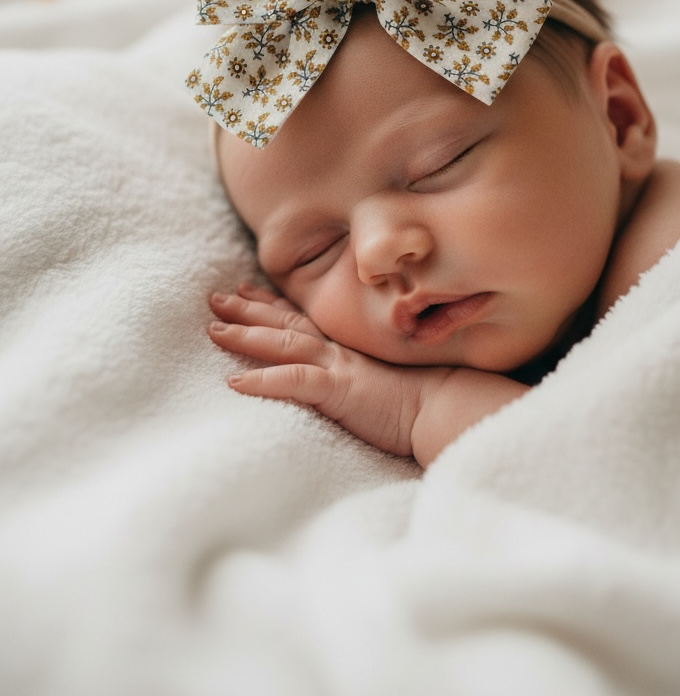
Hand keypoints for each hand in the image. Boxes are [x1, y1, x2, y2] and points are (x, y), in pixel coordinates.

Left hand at [207, 283, 450, 457]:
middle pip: (286, 321)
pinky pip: (294, 382)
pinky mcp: (340, 391)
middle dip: (248, 308)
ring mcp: (339, 367)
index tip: (246, 289)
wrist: (450, 406)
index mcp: (350, 346)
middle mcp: (340, 350)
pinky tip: (234, 382)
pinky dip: (263, 380)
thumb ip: (367, 371)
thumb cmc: (427, 397)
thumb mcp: (389, 377)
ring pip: (283, 343)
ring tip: (213, 330)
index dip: (273, 302)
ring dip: (246, 335)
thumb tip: (358, 377)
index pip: (305, 318)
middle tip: (215, 298)